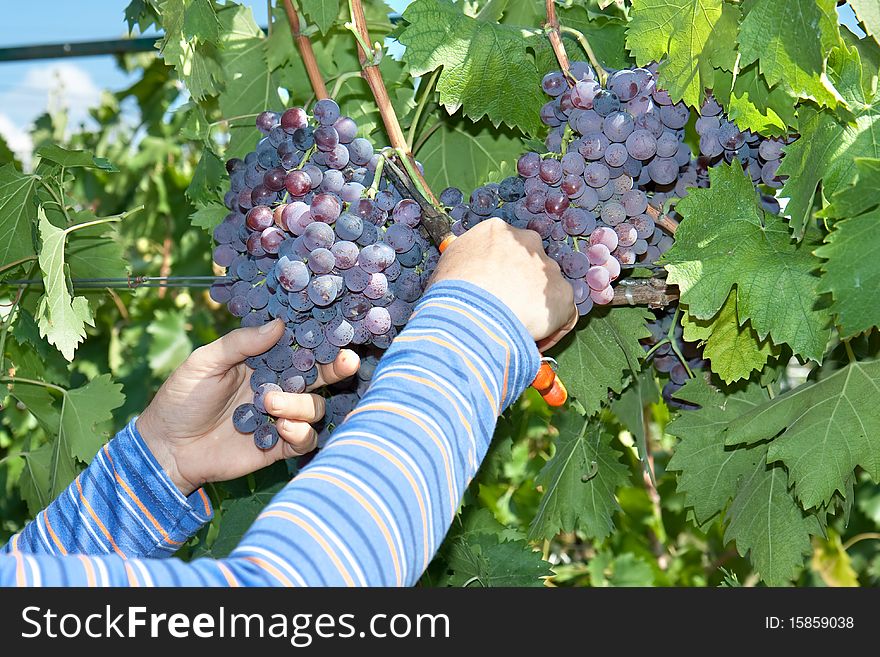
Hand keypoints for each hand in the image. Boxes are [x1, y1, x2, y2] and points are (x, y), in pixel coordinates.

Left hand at [136, 319, 358, 495]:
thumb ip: (240, 343)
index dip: (317, 341)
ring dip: (300, 404)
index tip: (334, 333)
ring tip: (272, 404)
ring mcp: (280, 417)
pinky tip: (282, 428)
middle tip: (346, 362)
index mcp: (263, 363)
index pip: (298, 348)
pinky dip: (300, 433)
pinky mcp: (278, 446)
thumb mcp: (204, 362)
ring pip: (314, 408)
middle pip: (318, 376)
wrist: (166, 448)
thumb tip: (279, 325)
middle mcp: (278, 387)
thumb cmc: (181, 399)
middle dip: (335, 368)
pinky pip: (305, 439)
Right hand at [430, 218, 577, 349]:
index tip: (492, 292)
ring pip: (546, 290)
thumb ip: (464, 265)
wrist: (468, 314)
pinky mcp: (563, 294)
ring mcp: (548, 268)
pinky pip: (563, 315)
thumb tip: (464, 277)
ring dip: (536, 308)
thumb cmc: (449, 293)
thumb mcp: (446, 267)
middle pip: (530, 265)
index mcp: (497, 231)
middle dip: (522, 287)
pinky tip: (532, 343)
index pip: (505, 248)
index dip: (500, 272)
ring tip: (517, 331)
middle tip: (506, 312)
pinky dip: (552, 331)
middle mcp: (526, 242)